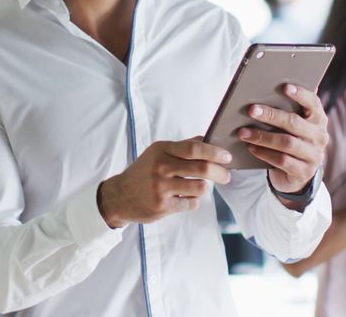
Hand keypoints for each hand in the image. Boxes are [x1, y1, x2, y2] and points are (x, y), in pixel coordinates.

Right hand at [97, 137, 232, 228]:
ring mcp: (161, 187)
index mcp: (161, 150)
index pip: (194, 148)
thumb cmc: (144, 172)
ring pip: (199, 188)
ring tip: (199, 187)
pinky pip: (190, 204)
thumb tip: (207, 139)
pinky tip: (184, 199)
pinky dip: (192, 202)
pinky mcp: (162, 206)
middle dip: (220, 172)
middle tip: (226, 176)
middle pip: (201, 168)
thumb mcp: (158, 153)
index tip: (227, 157)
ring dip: (204, 188)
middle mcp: (161, 167)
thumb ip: (182, 147)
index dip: (214, 152)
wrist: (119, 196)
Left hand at [237, 84, 328, 193]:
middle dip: (271, 115)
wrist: (297, 174)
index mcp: (319, 120)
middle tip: (251, 110)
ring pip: (286, 143)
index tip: (285, 87)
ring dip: (262, 137)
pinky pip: (282, 161)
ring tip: (243, 132)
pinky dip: (264, 153)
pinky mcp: (303, 172)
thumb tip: (278, 81)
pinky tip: (251, 147)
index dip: (301, 95)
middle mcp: (320, 136)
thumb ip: (290, 107)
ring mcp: (313, 156)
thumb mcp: (294, 125)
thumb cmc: (292, 140)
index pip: (314, 103)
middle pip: (294, 123)